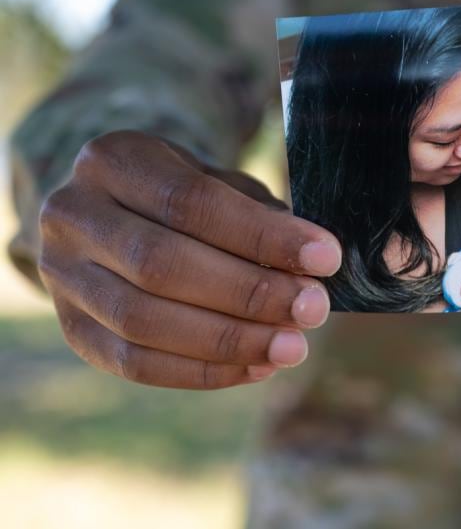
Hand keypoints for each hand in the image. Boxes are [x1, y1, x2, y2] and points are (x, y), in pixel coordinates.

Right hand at [37, 131, 341, 388]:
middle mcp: (73, 215)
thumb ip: (261, 219)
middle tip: (313, 308)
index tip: (325, 258)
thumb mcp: (224, 185)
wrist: (123, 216)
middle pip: (162, 264)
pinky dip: (201, 372)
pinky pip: (134, 364)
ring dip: (229, 341)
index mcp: (113, 160)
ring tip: (292, 347)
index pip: (190, 202)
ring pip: (143, 321)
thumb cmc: (192, 198)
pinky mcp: (73, 329)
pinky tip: (256, 368)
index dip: (262, 235)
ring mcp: (62, 276)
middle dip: (249, 293)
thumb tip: (308, 268)